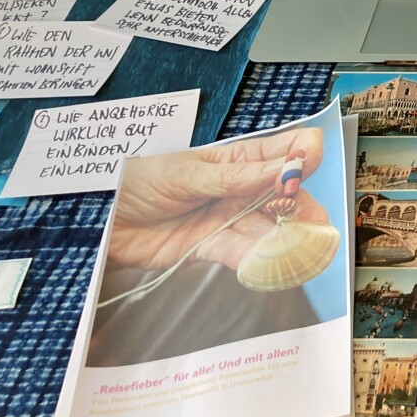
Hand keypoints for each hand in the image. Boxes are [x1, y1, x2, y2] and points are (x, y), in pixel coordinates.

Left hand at [107, 127, 326, 270]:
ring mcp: (229, 219)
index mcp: (238, 159)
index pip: (284, 153)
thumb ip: (240, 176)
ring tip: (300, 250)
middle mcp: (241, 189)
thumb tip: (287, 166)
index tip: (307, 166)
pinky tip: (269, 263)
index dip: (301, 159)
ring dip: (283, 240)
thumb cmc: (140, 179)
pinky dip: (256, 260)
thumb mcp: (191, 172)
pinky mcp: (212, 248)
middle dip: (302, 209)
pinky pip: (241, 254)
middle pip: (284, 198)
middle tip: (317, 223)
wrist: (100, 216)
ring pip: (267, 230)